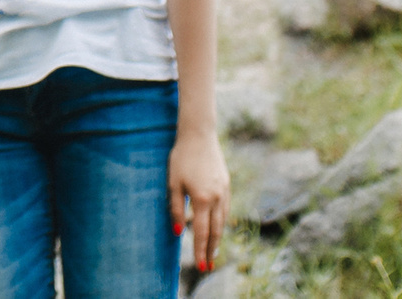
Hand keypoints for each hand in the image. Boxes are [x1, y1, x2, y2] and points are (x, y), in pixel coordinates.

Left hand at [169, 128, 229, 272]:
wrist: (199, 136)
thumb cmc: (181, 158)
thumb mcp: (173, 183)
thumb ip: (176, 208)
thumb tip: (178, 231)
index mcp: (202, 199)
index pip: (201, 232)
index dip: (200, 250)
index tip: (201, 265)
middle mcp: (217, 198)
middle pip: (215, 231)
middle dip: (211, 249)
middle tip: (209, 266)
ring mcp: (224, 192)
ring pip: (223, 221)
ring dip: (218, 237)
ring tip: (213, 250)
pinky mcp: (227, 185)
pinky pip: (225, 209)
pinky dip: (221, 221)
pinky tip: (217, 226)